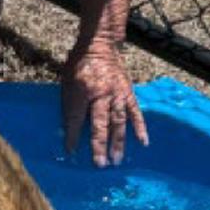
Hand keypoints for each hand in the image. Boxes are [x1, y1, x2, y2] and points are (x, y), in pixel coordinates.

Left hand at [62, 42, 147, 167]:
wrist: (100, 45)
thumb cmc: (79, 66)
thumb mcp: (67, 83)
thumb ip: (68, 106)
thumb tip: (67, 131)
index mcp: (83, 90)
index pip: (76, 118)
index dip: (73, 136)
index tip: (71, 152)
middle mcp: (102, 93)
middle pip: (100, 124)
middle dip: (99, 146)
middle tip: (100, 164)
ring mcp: (117, 94)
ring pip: (119, 122)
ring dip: (118, 142)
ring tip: (117, 160)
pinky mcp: (128, 93)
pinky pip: (135, 112)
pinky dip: (140, 127)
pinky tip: (143, 142)